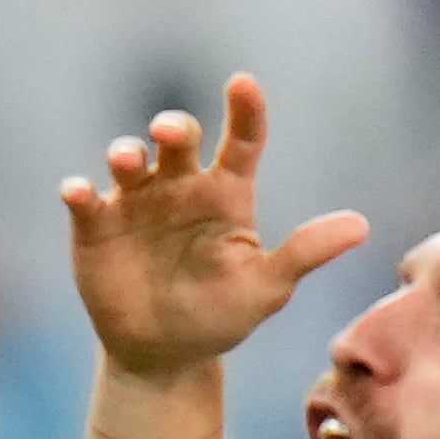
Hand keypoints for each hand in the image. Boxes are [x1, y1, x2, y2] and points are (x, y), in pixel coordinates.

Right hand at [62, 74, 367, 382]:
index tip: (242, 83)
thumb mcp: (267, 289)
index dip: (244, 109)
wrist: (165, 355)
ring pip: (128, 160)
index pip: (241, 140)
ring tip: (127, 159)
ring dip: (125, 152)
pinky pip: (85, 201)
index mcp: (226, 194)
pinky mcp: (96, 227)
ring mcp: (135, 203)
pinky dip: (78, 192)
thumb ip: (305, 252)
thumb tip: (361, 227)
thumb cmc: (220, 315)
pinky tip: (78, 192)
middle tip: (170, 132)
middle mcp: (180, 187)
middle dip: (172, 127)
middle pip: (177, 140)